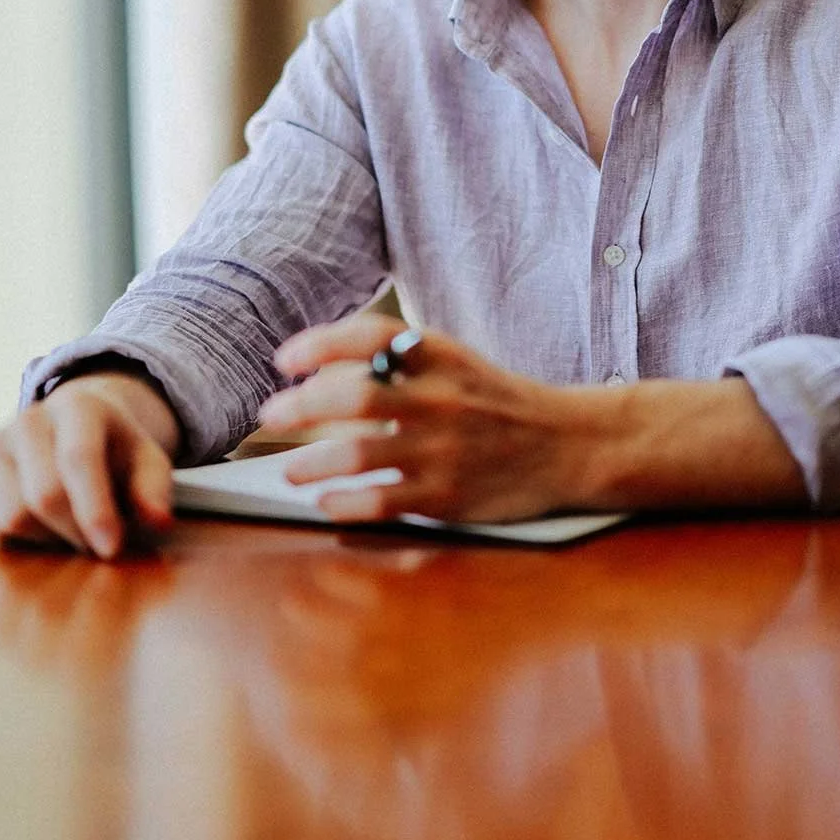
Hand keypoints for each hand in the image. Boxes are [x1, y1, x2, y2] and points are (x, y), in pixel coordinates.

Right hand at [0, 372, 179, 558]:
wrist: (69, 425)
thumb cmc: (113, 450)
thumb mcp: (146, 460)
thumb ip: (154, 489)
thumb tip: (159, 521)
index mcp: (78, 407)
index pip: (79, 459)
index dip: (94, 509)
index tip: (111, 549)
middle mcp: (28, 419)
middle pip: (43, 495)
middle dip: (74, 532)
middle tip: (97, 545)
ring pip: (12, 517)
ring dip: (46, 539)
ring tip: (69, 529)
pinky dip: (19, 538)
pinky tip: (42, 524)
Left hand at [263, 317, 601, 523]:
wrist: (569, 445)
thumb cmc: (499, 403)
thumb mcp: (458, 365)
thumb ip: (404, 363)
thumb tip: (327, 371)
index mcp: (442, 358)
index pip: (373, 336)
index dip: (322, 342)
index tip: (286, 358)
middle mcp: (441, 400)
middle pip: (355, 398)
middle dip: (301, 407)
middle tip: (270, 414)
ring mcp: (444, 450)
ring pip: (359, 455)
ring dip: (311, 462)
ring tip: (287, 468)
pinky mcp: (448, 496)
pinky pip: (382, 502)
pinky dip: (344, 502)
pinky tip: (325, 501)